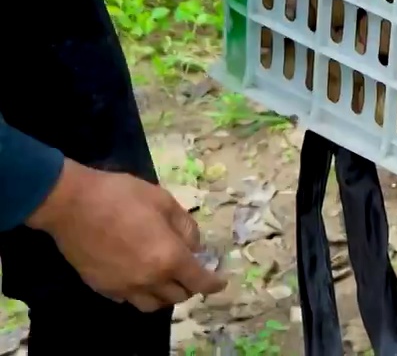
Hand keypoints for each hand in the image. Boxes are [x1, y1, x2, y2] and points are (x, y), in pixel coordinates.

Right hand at [27, 159, 226, 311]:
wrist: (72, 204)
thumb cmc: (122, 196)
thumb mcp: (164, 201)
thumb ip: (185, 227)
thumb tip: (194, 247)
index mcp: (169, 258)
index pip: (199, 282)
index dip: (213, 285)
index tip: (220, 284)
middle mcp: (148, 280)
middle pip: (177, 297)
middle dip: (189, 286)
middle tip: (189, 270)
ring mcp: (123, 287)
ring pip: (152, 305)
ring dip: (164, 295)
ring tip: (164, 277)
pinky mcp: (101, 288)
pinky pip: (128, 300)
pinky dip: (139, 293)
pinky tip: (138, 276)